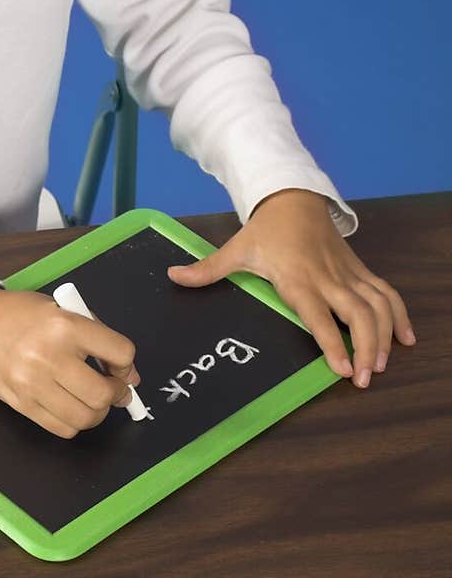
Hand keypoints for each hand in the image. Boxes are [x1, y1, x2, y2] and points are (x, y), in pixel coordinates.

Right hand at [0, 287, 140, 437]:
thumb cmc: (21, 315)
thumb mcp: (63, 309)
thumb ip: (99, 337)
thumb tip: (129, 376)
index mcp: (65, 326)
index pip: (120, 353)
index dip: (126, 364)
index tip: (120, 366)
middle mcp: (49, 356)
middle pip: (103, 393)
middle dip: (116, 394)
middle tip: (112, 388)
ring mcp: (33, 384)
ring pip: (86, 417)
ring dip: (97, 412)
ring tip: (92, 399)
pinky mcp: (22, 404)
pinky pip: (63, 428)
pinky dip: (75, 422)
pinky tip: (71, 406)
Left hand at [166, 188, 416, 388]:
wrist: (294, 198)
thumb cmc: (265, 230)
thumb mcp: (235, 249)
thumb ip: (207, 269)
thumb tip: (173, 276)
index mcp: (297, 278)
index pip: (318, 315)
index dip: (331, 343)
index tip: (342, 369)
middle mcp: (328, 278)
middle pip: (358, 314)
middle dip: (366, 348)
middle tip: (365, 379)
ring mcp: (348, 274)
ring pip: (378, 306)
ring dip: (384, 336)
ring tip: (381, 366)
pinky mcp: (360, 270)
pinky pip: (386, 293)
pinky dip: (399, 316)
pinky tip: (405, 339)